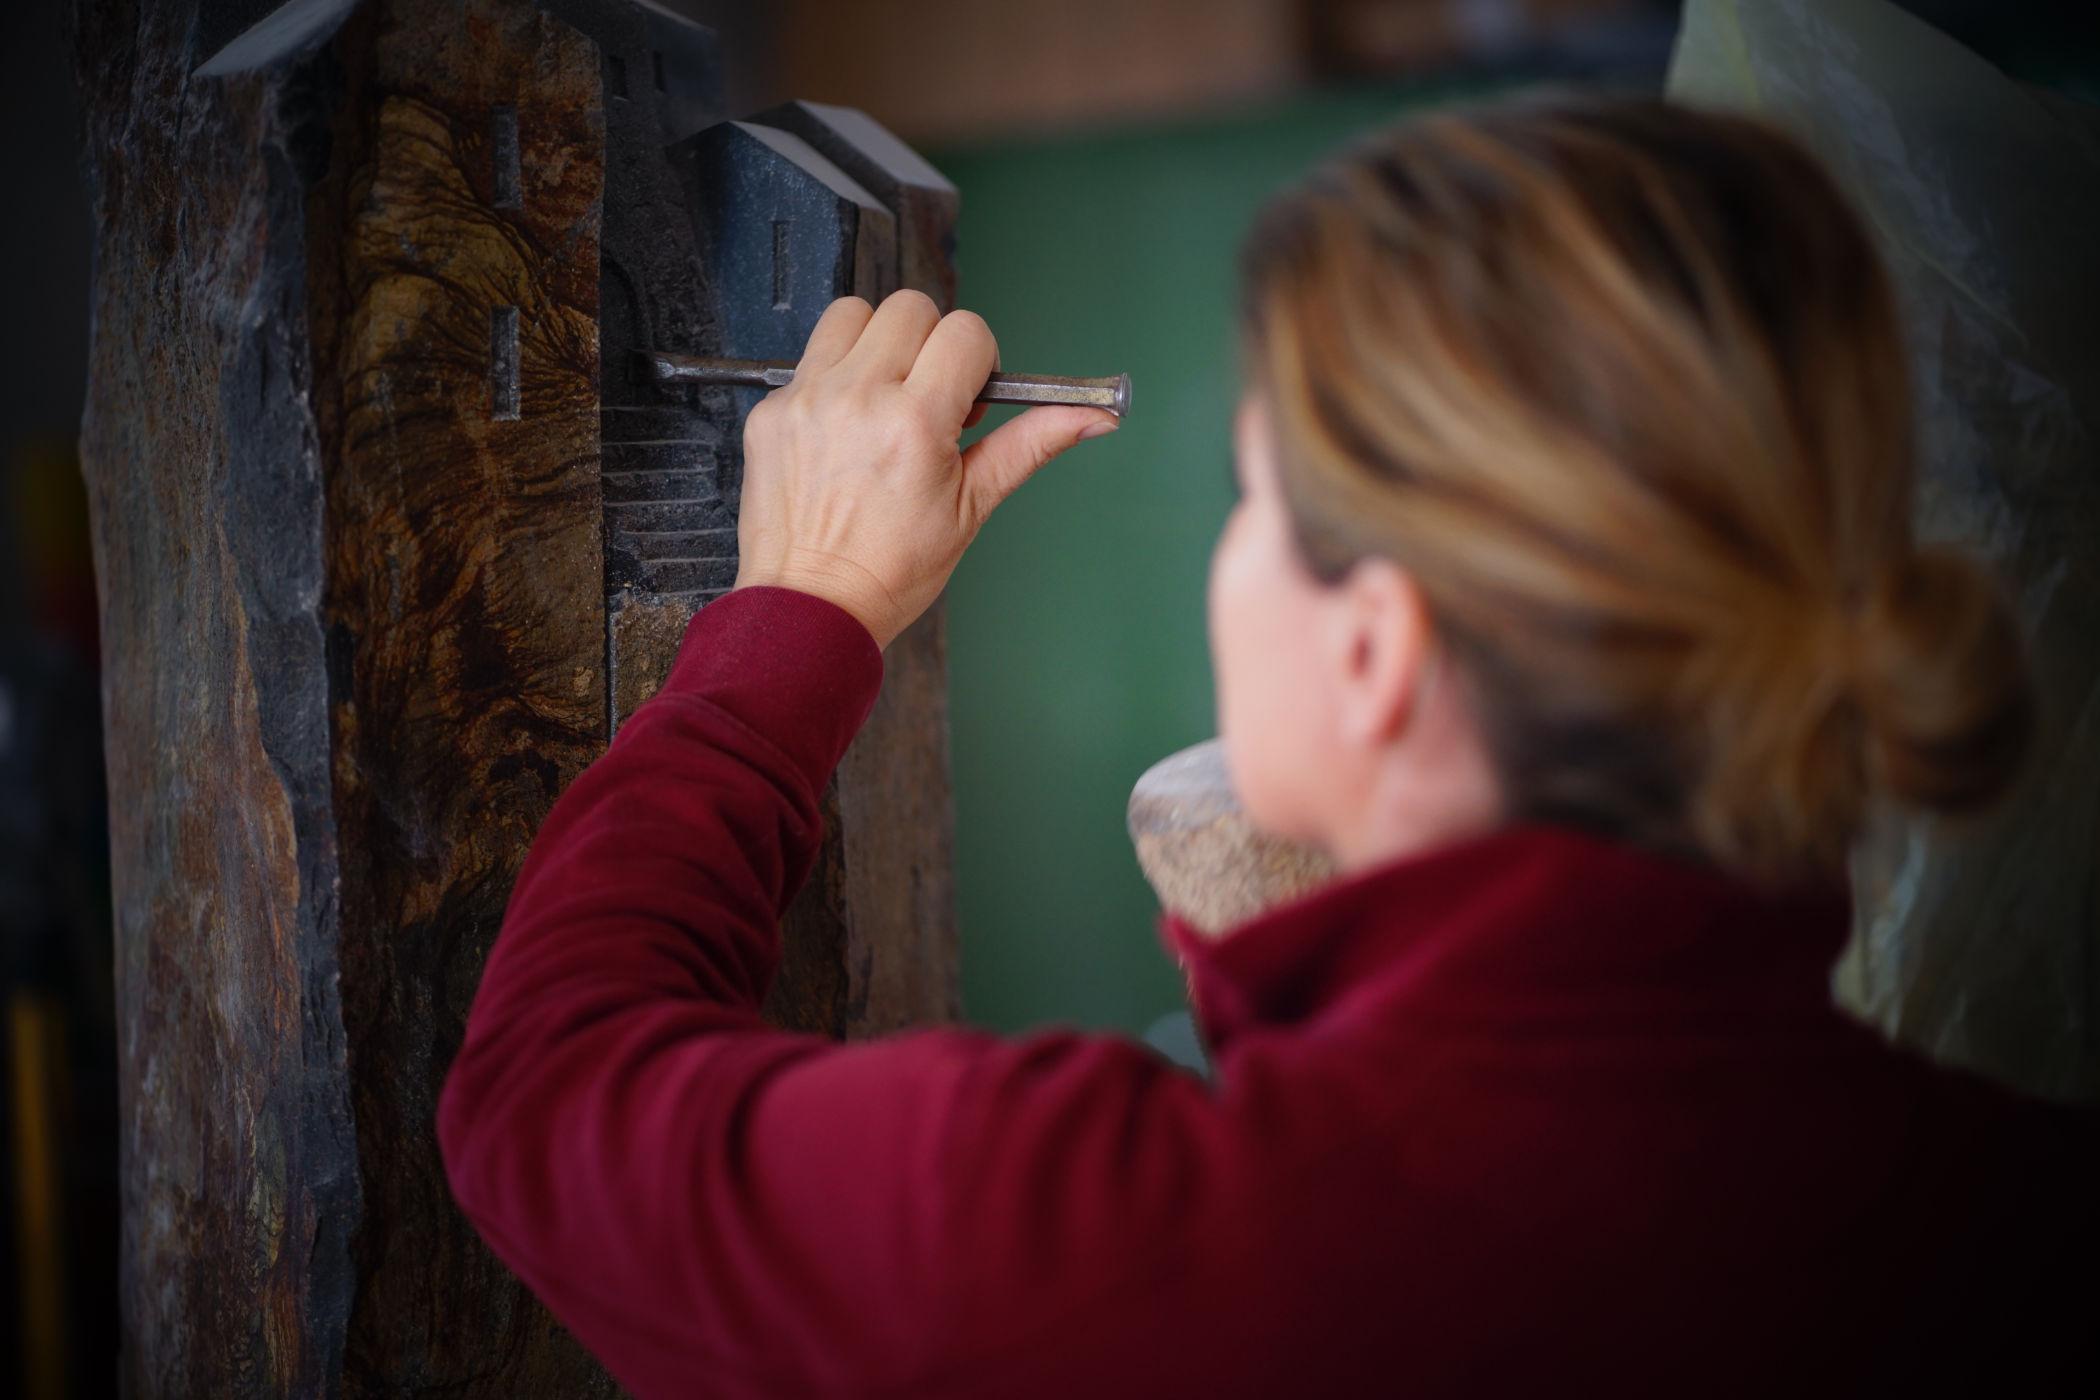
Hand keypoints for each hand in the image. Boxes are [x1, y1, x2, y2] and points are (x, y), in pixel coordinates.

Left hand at [732, 291, 1118, 648]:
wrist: (811, 608)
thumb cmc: (890, 570)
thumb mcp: (972, 507)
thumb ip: (1029, 445)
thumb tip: (1092, 416)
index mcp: (914, 422)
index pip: (965, 331)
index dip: (978, 360)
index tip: (968, 397)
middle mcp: (857, 398)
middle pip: (910, 308)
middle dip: (930, 345)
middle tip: (927, 398)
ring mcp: (807, 399)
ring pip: (853, 314)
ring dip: (876, 342)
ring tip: (882, 397)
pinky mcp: (771, 410)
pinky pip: (809, 357)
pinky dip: (833, 377)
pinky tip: (843, 425)